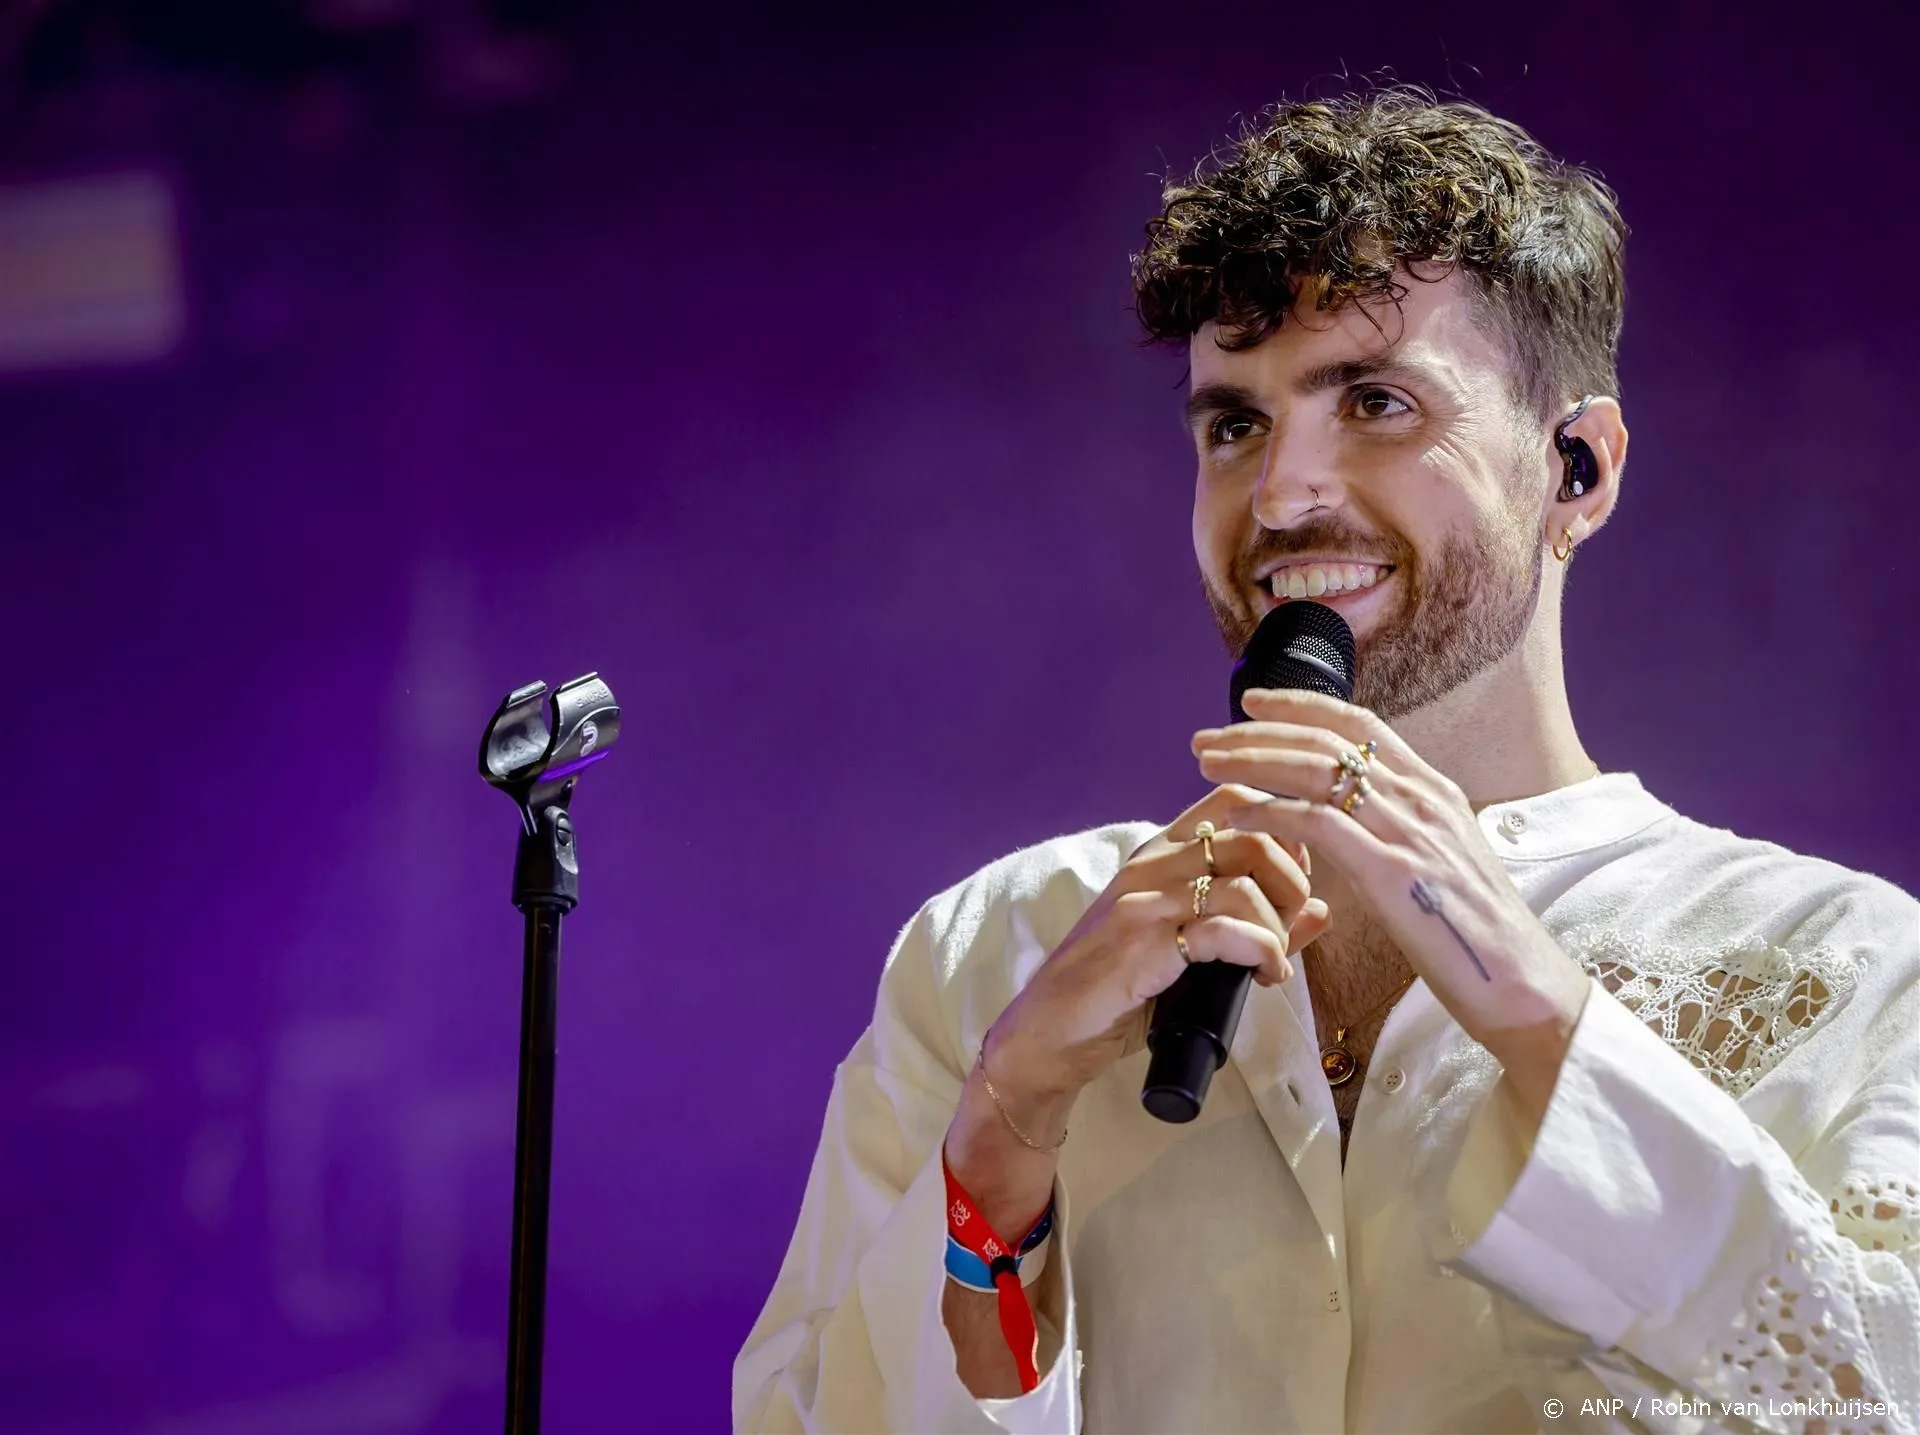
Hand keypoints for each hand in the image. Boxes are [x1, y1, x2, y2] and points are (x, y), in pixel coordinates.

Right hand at [984, 783, 1328, 1113]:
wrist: (1050, 1032)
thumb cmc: (1120, 990)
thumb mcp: (1192, 949)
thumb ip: (1255, 925)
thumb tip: (1322, 909)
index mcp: (1160, 853)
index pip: (1235, 799)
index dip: (1285, 831)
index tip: (1294, 882)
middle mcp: (1152, 864)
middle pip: (1255, 835)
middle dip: (1294, 884)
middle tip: (1289, 927)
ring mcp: (1144, 900)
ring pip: (1246, 883)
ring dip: (1279, 927)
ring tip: (1274, 962)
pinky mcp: (1142, 942)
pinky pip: (1225, 930)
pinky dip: (1262, 954)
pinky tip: (1265, 977)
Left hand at [1192, 690, 1591, 1118]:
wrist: (1524, 986)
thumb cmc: (1476, 937)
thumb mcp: (1440, 863)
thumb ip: (1399, 831)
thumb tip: (1353, 819)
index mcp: (1434, 791)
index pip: (1360, 724)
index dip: (1302, 706)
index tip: (1254, 703)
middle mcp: (1422, 799)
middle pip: (1327, 740)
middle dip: (1259, 732)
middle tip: (1206, 737)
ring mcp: (1409, 831)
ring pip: (1316, 771)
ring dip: (1252, 762)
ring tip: (1207, 764)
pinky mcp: (1393, 872)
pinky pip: (1318, 825)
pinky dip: (1270, 813)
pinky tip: (1236, 816)